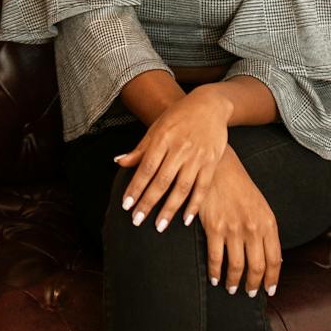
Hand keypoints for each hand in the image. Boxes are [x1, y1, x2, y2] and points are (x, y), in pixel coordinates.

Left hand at [116, 88, 230, 233]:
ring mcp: (197, 156)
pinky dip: (194, 204)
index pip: (146, 168)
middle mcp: (179, 148)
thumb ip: (140, 148)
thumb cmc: (179, 117)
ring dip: (169, 209)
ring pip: (181, 187)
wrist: (210, 105)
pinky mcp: (212, 162)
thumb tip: (118, 162)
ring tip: (159, 226)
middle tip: (137, 221)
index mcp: (162, 139)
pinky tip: (185, 219)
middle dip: (148, 203)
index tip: (126, 205)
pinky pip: (202, 187)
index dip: (135, 187)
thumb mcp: (157, 127)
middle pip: (161, 181)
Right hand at [192, 152, 280, 298]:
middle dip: (253, 285)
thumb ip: (266, 231)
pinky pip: (216, 258)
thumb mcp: (260, 206)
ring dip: (234, 282)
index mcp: (268, 222)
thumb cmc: (240, 186)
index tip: (269, 290)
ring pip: (236, 266)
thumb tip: (273, 258)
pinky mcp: (214, 227)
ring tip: (231, 288)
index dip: (272, 279)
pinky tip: (215, 277)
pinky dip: (215, 272)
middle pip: (257, 267)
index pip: (275, 259)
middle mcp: (253, 228)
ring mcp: (233, 228)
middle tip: (248, 293)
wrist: (218, 166)